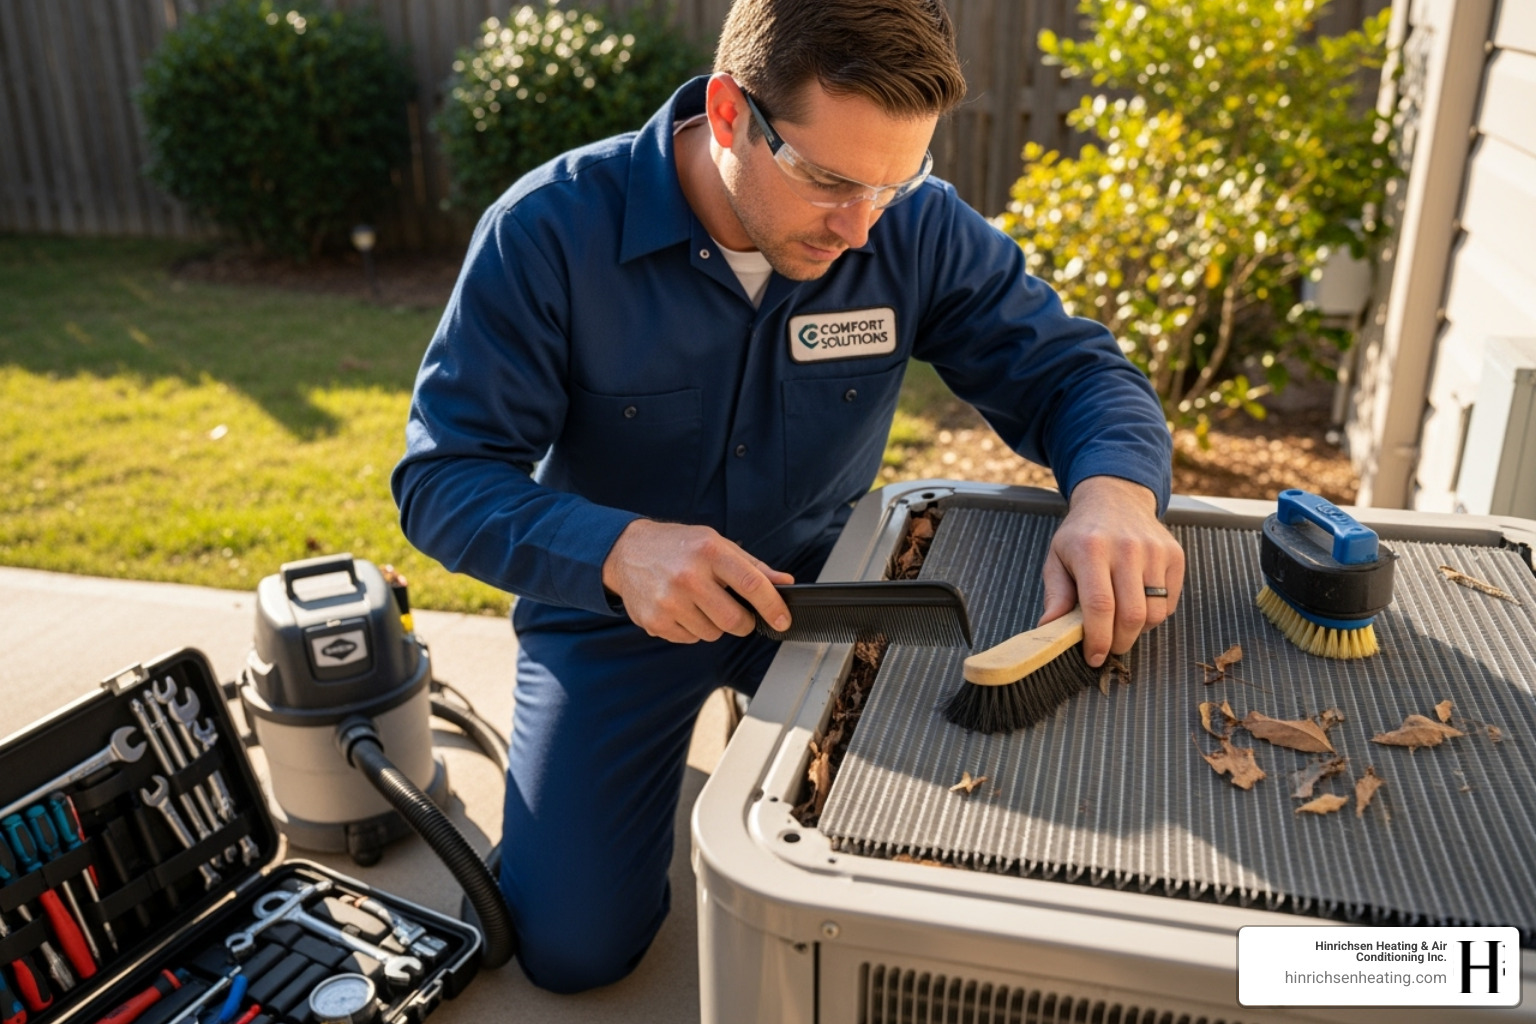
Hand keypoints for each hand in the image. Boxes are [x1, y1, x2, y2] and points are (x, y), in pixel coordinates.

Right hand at [601, 519, 794, 642]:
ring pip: (713, 633)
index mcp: (709, 552)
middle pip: (734, 620)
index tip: (783, 620)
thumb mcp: (717, 544)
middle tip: (736, 610)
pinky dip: (692, 629)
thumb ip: (752, 566)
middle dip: (743, 622)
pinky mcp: (654, 620)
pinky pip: (690, 639)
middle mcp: (688, 576)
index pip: (751, 584)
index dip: (772, 606)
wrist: (627, 551)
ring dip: (714, 624)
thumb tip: (784, 583)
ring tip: (699, 602)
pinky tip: (681, 608)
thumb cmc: (678, 546)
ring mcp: (668, 601)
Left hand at [1039, 475, 1184, 666]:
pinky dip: (1154, 615)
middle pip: (1131, 615)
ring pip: (1154, 613)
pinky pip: (1169, 604)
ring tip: (1121, 624)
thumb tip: (1049, 629)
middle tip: (1107, 646)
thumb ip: (1055, 595)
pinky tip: (1137, 604)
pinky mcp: (1175, 556)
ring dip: (1138, 631)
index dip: (1098, 638)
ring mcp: (1155, 551)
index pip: (1100, 605)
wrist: (1115, 499)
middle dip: (1119, 642)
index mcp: (1091, 548)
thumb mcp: (1057, 558)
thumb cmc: (1082, 534)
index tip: (1093, 657)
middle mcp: (1127, 548)